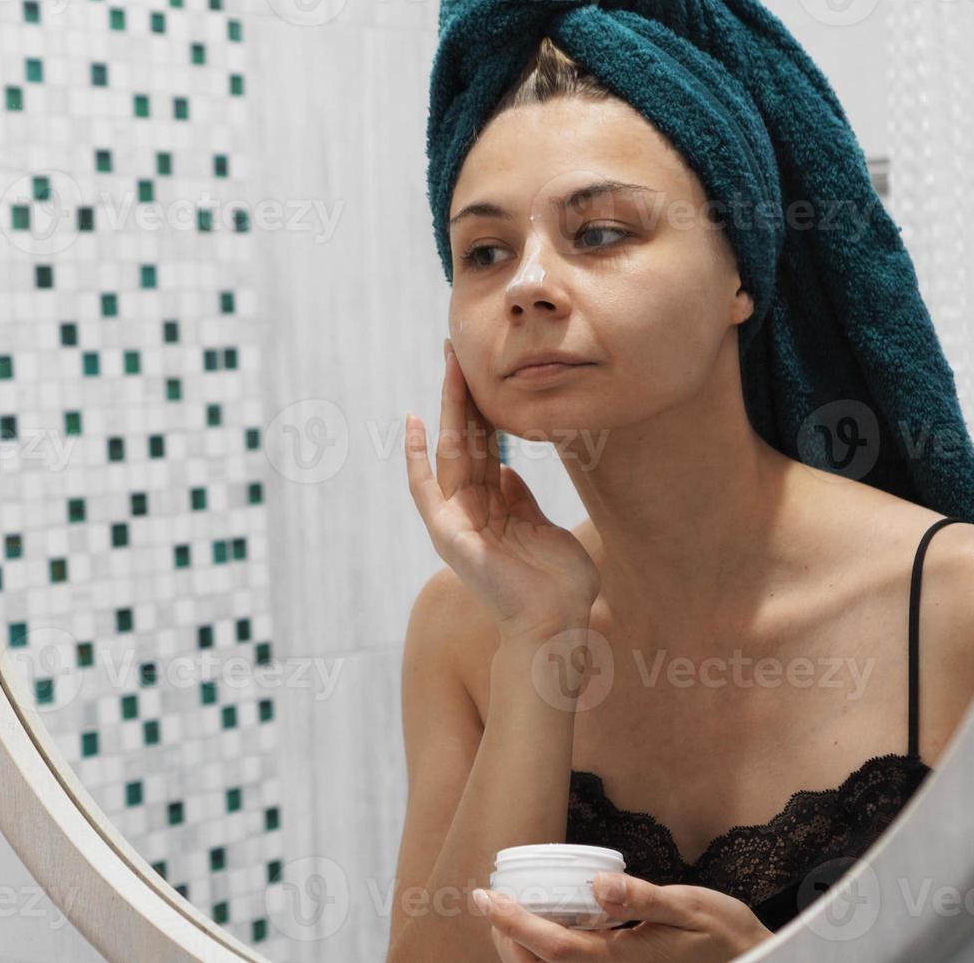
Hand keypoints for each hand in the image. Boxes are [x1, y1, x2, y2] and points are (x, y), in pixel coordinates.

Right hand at [406, 339, 600, 638]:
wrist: (556, 624)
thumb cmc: (558, 586)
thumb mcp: (543, 529)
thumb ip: (522, 501)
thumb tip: (507, 472)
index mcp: (494, 506)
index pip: (483, 446)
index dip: (481, 408)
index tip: (480, 371)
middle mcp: (470, 508)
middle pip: (463, 439)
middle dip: (461, 394)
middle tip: (456, 349)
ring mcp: (457, 520)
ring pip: (450, 451)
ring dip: (449, 406)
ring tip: (449, 365)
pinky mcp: (449, 534)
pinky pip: (426, 489)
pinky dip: (416, 458)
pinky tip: (415, 424)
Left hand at [478, 874, 772, 961]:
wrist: (754, 961)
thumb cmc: (722, 934)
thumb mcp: (689, 906)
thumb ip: (643, 897)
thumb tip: (599, 885)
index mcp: (620, 961)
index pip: (551, 947)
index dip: (512, 923)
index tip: (485, 897)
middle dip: (505, 938)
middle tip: (489, 902)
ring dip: (520, 950)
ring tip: (505, 916)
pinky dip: (543, 955)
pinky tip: (539, 931)